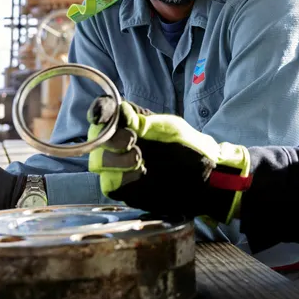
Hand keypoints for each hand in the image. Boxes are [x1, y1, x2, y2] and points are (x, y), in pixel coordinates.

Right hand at [86, 97, 249, 223]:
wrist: (204, 178)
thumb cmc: (189, 147)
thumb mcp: (169, 129)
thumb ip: (143, 121)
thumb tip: (118, 110)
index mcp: (130, 122)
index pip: (103, 112)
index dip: (99, 112)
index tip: (102, 116)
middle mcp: (119, 143)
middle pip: (94, 138)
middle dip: (110, 138)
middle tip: (132, 141)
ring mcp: (118, 166)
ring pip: (98, 161)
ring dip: (116, 158)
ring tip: (140, 159)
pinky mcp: (122, 188)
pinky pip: (109, 183)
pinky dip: (122, 176)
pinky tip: (141, 173)